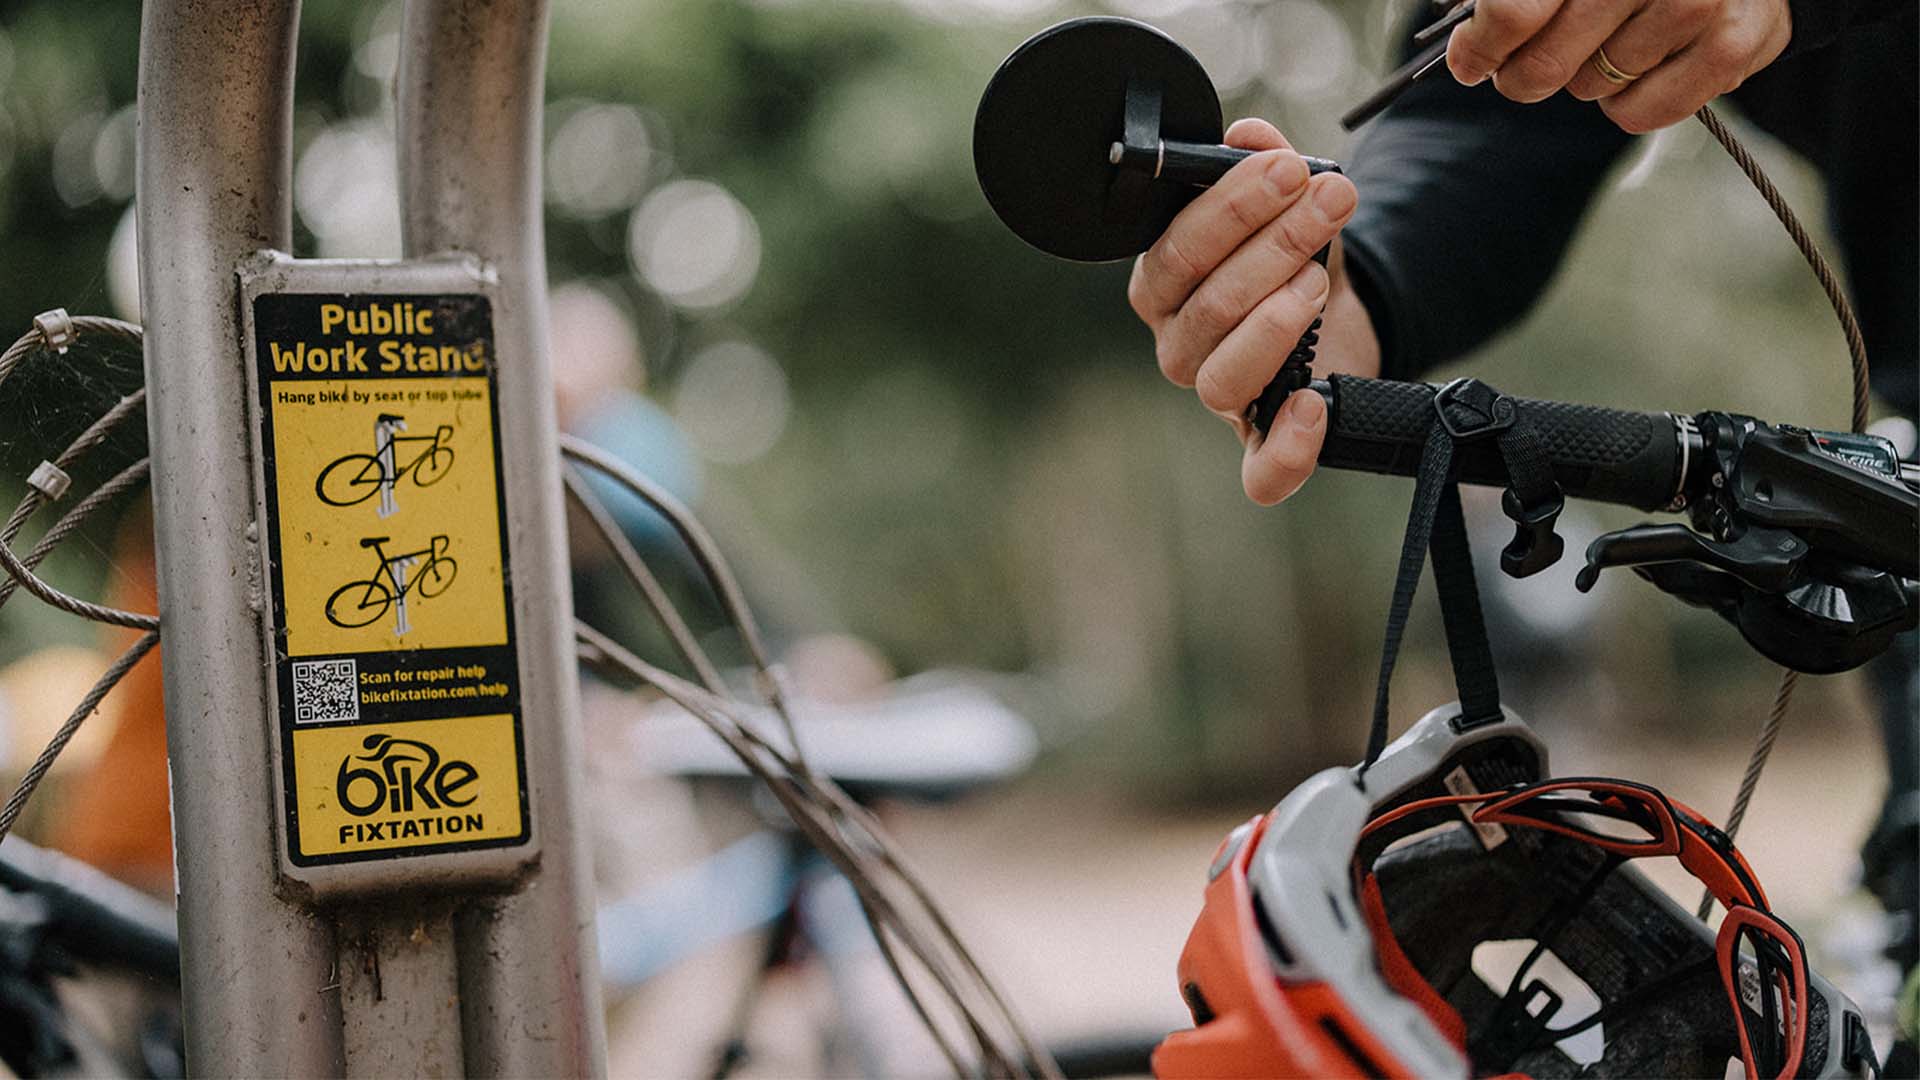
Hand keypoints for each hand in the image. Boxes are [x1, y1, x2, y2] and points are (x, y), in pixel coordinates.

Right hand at [1127, 119, 1374, 505]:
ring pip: (1226, 375)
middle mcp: (1178, 344)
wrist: (1333, 313)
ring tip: (1318, 280)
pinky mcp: (1262, 441)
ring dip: (1277, 321)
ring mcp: (1216, 395)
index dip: (1233, 206)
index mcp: (1163, 284)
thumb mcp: (1282, 202)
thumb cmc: (1288, 255)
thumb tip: (1248, 133)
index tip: (1290, 167)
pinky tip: (1313, 405)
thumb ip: (1264, 165)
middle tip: (1329, 199)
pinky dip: (1286, 449)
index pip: (1178, 248)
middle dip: (1276, 244)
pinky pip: (1260, 473)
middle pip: (1210, 305)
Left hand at [1446, 0, 1791, 131]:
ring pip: (1589, 88)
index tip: (1471, 59)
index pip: (1512, 12)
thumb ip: (1511, 0)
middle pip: (1544, 63)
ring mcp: (1696, 1)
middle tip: (1531, 64)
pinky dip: (1629, 103)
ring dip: (1589, 77)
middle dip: (1525, 75)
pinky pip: (1639, 112)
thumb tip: (1466, 46)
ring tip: (1616, 39)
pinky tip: (1645, 64)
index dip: (1479, 46)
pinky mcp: (1732, 44)